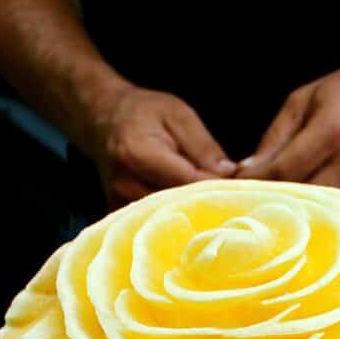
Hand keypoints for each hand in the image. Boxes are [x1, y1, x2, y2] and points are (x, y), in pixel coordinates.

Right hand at [82, 85, 234, 207]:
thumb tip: (230, 175)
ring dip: (191, 212)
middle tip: (229, 194)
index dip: (217, 185)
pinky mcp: (120, 217)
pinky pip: (154, 224)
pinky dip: (173, 218)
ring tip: (207, 199)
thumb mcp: (178, 115)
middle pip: (178, 205)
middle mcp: (125, 184)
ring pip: (168, 219)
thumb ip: (203, 146)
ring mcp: (119, 203)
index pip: (189, 182)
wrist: (102, 121)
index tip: (237, 183)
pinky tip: (186, 209)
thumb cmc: (144, 113)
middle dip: (206, 201)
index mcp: (138, 154)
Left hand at [236, 56, 339, 207]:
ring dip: (300, 216)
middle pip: (302, 197)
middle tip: (251, 207)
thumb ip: (276, 136)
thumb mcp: (306, 99)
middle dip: (273, 202)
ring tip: (278, 214)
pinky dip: (327, 218)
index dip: (254, 183)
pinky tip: (311, 215)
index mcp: (331, 131)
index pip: (282, 170)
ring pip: (325, 214)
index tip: (235, 189)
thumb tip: (244, 171)